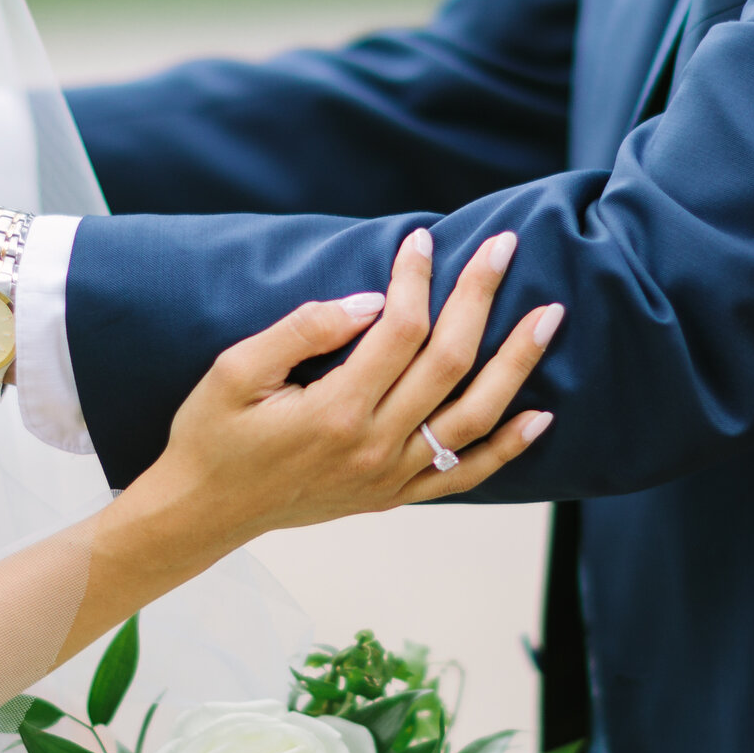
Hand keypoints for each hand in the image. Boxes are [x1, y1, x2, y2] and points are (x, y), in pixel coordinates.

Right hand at [97, 227, 561, 585]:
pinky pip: (465, 474)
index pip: (399, 330)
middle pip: (449, 363)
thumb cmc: (213, 436)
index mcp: (335, 410)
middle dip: (480, 298)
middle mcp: (374, 446)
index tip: (422, 239)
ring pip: (473, 417)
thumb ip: (303, 331)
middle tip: (504, 248)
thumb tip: (369, 302)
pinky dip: (508, 448)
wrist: (204, 513)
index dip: (416, 278)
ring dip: (516, 363)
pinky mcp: (394, 496)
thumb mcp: (234, 371)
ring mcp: (390, 476)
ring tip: (548, 318)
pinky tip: (542, 415)